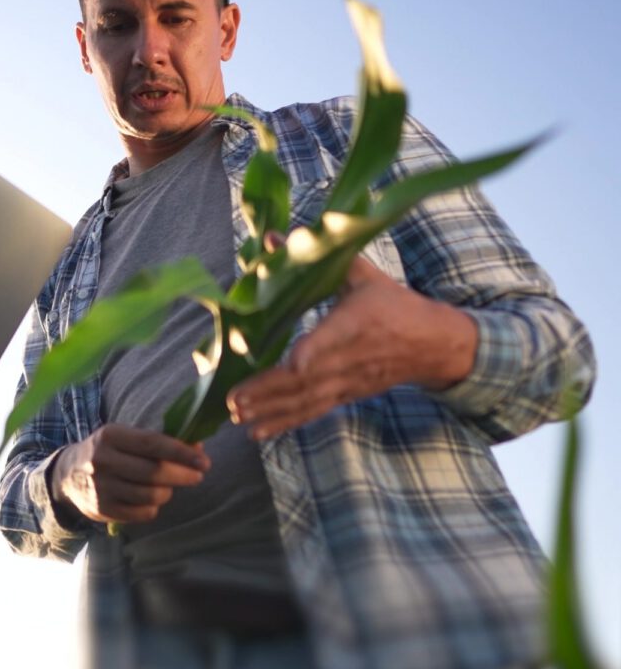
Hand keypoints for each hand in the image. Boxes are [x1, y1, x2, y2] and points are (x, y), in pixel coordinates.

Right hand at [50, 423, 208, 524]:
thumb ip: (156, 441)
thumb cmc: (107, 452)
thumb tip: (196, 448)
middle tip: (197, 475)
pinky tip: (150, 499)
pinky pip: (142, 513)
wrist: (68, 475)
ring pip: (151, 495)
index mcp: (110, 436)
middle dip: (183, 474)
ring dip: (168, 492)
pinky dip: (153, 507)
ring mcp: (101, 487)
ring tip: (168, 487)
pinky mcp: (102, 509)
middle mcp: (103, 461)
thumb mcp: (123, 437)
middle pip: (154, 472)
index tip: (203, 460)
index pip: (152, 443)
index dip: (181, 452)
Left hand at [227, 250, 476, 440]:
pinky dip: (284, 423)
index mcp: (355, 324)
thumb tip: (271, 236)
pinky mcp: (346, 396)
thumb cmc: (394, 304)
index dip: (314, 353)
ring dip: (270, 411)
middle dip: (269, 392)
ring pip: (306, 401)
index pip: (333, 341)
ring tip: (237, 417)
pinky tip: (257, 433)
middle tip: (234, 400)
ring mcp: (347, 382)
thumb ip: (316, 256)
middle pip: (307, 380)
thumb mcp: (361, 275)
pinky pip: (312, 412)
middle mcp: (350, 359)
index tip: (293, 363)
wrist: (434, 344)